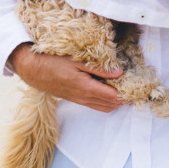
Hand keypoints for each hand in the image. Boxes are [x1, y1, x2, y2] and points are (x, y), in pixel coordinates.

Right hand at [7, 44, 123, 112]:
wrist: (33, 69)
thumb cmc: (53, 61)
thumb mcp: (77, 60)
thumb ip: (99, 68)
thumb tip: (119, 73)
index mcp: (86, 88)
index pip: (113, 97)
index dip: (126, 93)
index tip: (135, 85)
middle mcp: (83, 98)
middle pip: (110, 104)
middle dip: (123, 98)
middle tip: (133, 87)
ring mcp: (78, 100)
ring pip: (102, 106)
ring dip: (113, 101)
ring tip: (123, 88)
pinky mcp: (74, 99)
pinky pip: (93, 104)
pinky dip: (104, 100)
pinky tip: (107, 89)